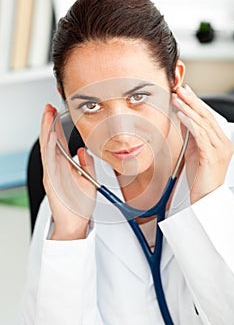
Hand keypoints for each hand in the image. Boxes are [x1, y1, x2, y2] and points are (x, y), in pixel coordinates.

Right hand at [40, 104, 96, 239]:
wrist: (77, 223)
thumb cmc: (81, 203)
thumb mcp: (88, 179)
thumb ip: (87, 164)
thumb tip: (83, 150)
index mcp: (64, 165)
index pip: (58, 141)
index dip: (56, 126)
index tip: (56, 112)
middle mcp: (55, 167)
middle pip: (50, 141)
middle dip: (48, 123)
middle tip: (48, 107)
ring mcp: (51, 174)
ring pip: (47, 148)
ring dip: (46, 131)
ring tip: (47, 116)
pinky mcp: (51, 182)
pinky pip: (49, 162)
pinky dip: (49, 148)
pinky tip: (51, 136)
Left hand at [172, 85, 233, 203]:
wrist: (205, 199)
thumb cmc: (199, 178)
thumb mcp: (194, 151)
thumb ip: (190, 134)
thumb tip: (182, 116)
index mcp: (221, 142)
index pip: (208, 117)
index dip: (196, 103)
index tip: (186, 91)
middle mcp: (223, 144)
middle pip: (207, 116)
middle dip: (192, 101)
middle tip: (181, 89)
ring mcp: (219, 149)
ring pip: (204, 123)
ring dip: (188, 109)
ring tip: (177, 98)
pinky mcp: (212, 156)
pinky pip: (200, 135)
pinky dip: (189, 123)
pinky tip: (180, 114)